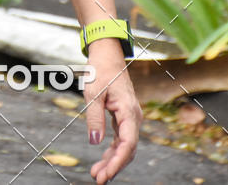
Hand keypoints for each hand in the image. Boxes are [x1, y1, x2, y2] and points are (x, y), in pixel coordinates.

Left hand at [84, 44, 141, 183]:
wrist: (107, 55)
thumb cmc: (101, 70)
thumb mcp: (93, 93)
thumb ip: (94, 118)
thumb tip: (95, 142)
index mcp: (129, 111)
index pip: (128, 143)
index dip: (118, 161)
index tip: (106, 174)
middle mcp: (133, 117)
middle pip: (127, 149)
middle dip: (114, 166)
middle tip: (98, 179)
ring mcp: (129, 118)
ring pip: (124, 146)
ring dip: (112, 161)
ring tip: (97, 174)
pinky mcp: (123, 117)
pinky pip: (120, 139)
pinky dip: (112, 151)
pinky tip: (103, 160)